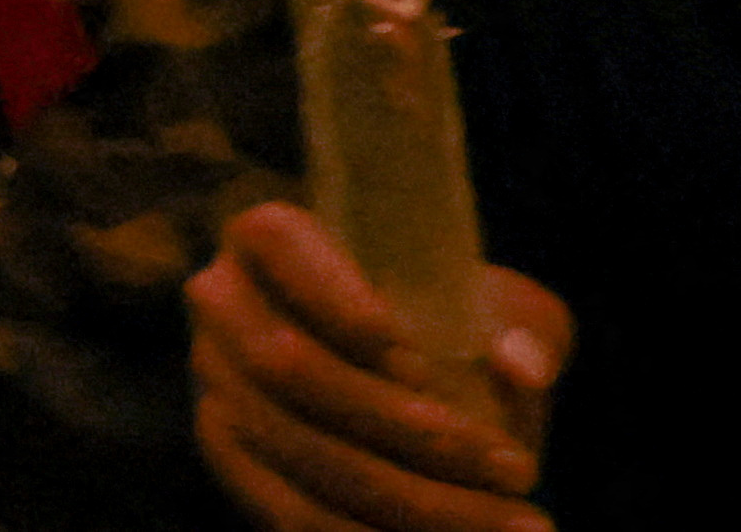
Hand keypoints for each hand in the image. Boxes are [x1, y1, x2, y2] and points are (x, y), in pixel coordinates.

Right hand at [186, 203, 560, 531]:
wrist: (400, 387)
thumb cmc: (453, 326)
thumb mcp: (498, 309)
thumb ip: (524, 326)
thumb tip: (521, 367)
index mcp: (267, 237)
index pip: (275, 241)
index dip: (337, 300)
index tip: (420, 360)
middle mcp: (222, 306)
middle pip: (291, 365)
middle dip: (410, 428)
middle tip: (518, 467)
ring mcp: (216, 389)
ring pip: (304, 457)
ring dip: (420, 502)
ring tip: (516, 526)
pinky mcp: (232, 467)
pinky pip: (292, 518)